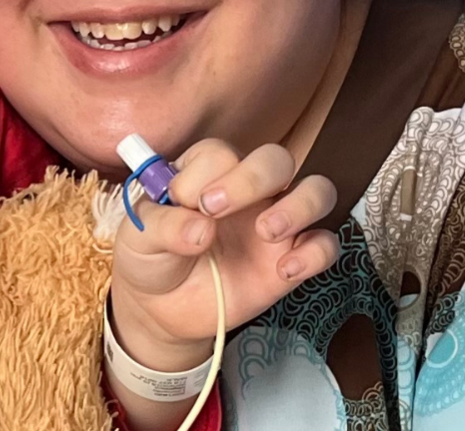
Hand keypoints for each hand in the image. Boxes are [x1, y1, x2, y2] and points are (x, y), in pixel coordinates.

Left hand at [109, 140, 339, 372]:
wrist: (162, 310)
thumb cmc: (151, 258)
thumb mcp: (139, 241)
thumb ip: (164, 227)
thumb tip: (201, 228)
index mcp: (207, 172)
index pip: (220, 153)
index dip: (202, 174)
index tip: (181, 201)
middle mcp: (249, 189)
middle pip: (276, 159)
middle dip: (252, 178)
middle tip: (215, 210)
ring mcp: (276, 221)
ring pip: (317, 190)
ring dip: (298, 206)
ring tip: (266, 231)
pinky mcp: (292, 258)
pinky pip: (325, 245)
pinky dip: (315, 253)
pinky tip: (284, 271)